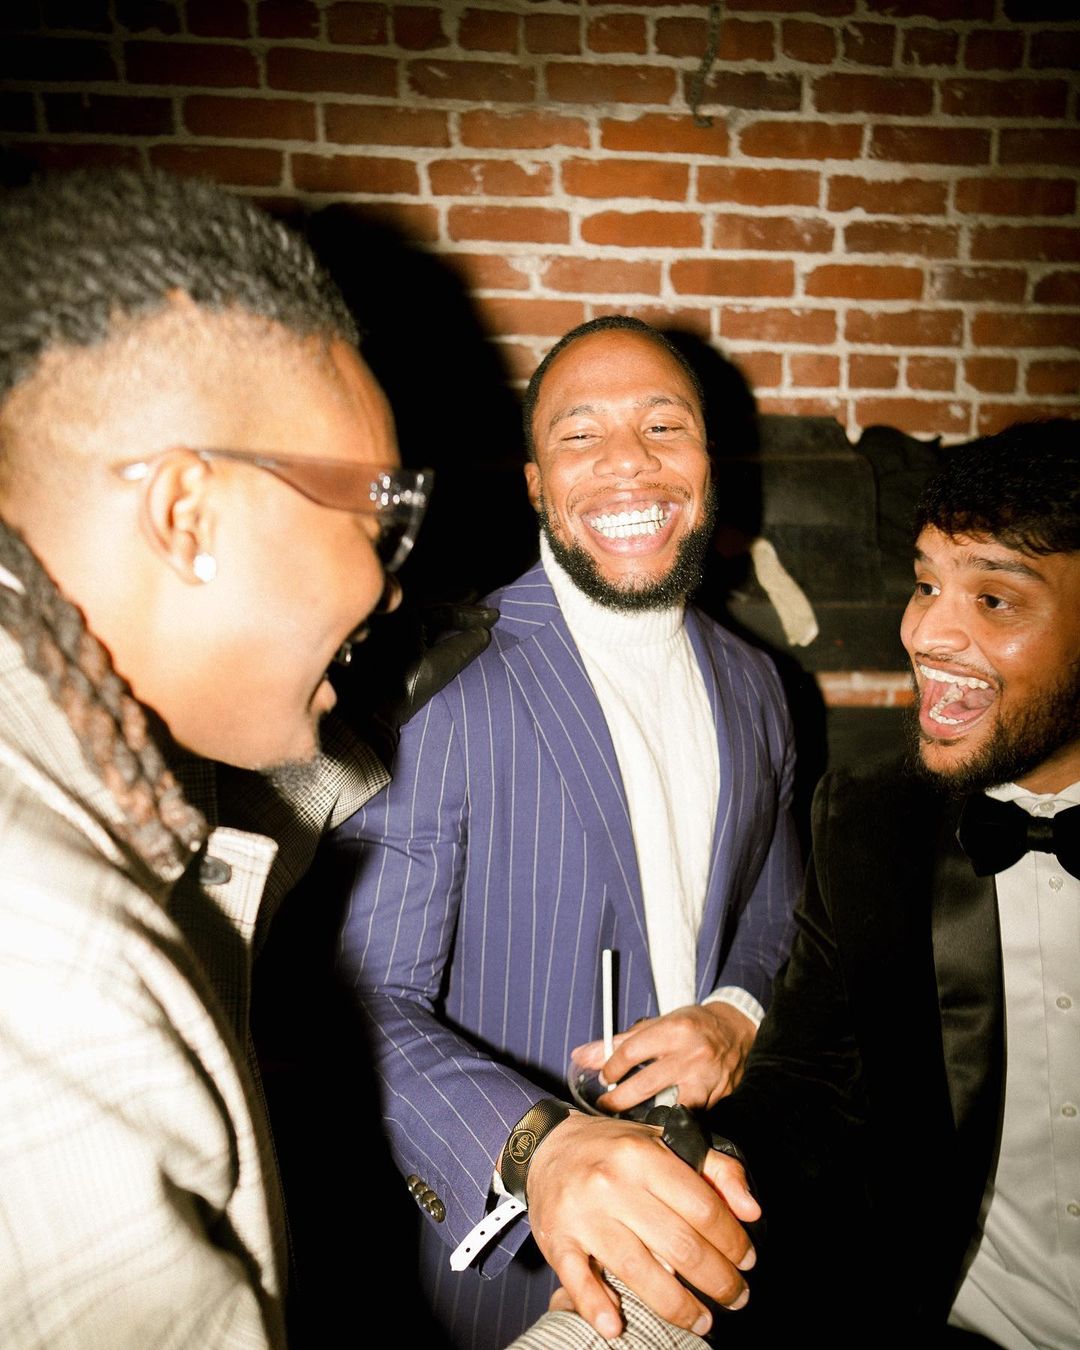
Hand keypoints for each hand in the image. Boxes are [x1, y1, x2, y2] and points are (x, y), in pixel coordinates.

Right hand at [526, 1112, 759, 1340]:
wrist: (548, 1146)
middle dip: (717, 1280)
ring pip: (638, 1270)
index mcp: (643, 1155)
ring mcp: (583, 1214)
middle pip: (678, 1244)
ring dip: (677, 1306)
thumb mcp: (665, 1141)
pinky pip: (578, 1280)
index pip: (702, 1206)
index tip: (748, 1261)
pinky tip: (617, 1326)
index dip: (732, 1240)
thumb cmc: (616, 1149)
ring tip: (702, 1320)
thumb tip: (752, 1210)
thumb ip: (716, 1168)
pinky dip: (597, 1307)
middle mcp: (612, 1183)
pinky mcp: (557, 1239)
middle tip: (736, 1297)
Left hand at [573, 1002, 755, 1113]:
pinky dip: (672, 1119)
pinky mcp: (716, 1096)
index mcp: (673, 1030)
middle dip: (618, 1100)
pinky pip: (689, 1115)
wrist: (736, 1029)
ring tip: (631, 1120)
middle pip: (645, 1085)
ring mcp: (705, 1078)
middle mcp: (690, 1054)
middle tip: (606, 1105)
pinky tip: (659, 1121)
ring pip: (669, 1107)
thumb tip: (581, 1056)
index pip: (631, 1052)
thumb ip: (619, 1041)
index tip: (603, 1077)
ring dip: (647, 1117)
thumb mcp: (657, 1024)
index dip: (611, 1067)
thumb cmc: (691, 1025)